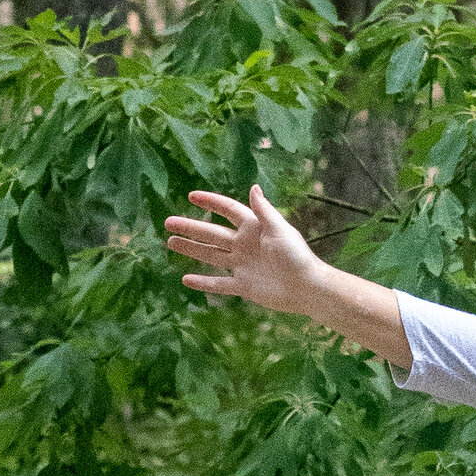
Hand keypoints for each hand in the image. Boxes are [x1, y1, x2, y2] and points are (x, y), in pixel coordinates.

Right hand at [162, 183, 322, 313]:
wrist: (307, 288)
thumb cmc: (296, 256)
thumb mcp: (280, 230)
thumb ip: (264, 211)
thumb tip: (253, 187)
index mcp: (254, 228)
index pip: (228, 210)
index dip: (211, 203)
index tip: (191, 196)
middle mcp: (245, 245)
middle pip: (212, 233)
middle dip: (190, 227)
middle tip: (168, 222)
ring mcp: (242, 266)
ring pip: (211, 255)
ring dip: (191, 249)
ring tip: (170, 242)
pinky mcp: (243, 286)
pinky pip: (218, 284)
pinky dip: (203, 282)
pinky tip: (185, 279)